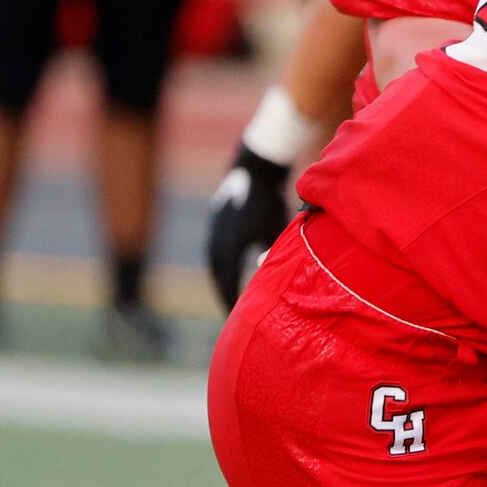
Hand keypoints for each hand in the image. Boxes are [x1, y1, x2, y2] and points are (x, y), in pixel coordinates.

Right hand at [205, 144, 292, 309]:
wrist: (253, 170)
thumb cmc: (269, 202)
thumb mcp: (274, 230)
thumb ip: (270, 254)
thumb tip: (264, 278)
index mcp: (228, 246)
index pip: (227, 281)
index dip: (230, 299)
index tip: (234, 316)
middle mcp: (215, 241)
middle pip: (218, 275)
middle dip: (224, 294)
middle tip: (230, 313)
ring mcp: (213, 232)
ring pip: (215, 264)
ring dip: (221, 280)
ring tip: (228, 296)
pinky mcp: (216, 224)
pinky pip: (216, 252)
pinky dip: (221, 266)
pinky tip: (228, 273)